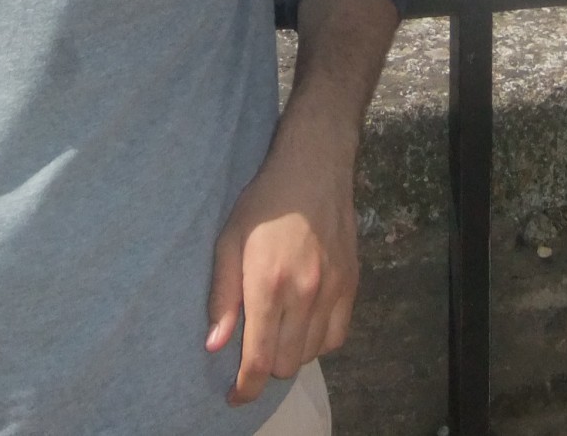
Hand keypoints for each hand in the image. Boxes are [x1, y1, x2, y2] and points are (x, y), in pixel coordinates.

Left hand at [204, 141, 358, 405]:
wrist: (313, 169)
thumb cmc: (263, 204)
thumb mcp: (229, 242)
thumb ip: (222, 297)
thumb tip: (215, 346)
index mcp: (268, 285)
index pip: (260, 359)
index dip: (246, 388)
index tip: (234, 397)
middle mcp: (304, 294)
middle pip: (287, 363)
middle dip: (266, 367)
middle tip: (253, 348)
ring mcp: (332, 290)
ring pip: (312, 353)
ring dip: (292, 353)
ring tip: (278, 332)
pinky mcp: (351, 284)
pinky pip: (337, 336)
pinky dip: (318, 342)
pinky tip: (304, 325)